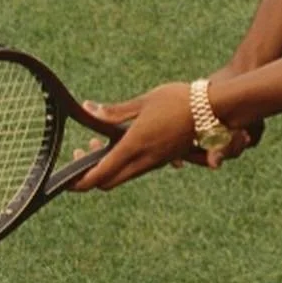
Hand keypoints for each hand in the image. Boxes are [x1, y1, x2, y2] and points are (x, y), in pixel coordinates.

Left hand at [66, 83, 260, 190]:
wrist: (214, 109)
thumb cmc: (179, 100)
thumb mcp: (143, 102)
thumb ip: (115, 112)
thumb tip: (89, 109)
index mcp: (135, 146)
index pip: (100, 174)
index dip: (80, 182)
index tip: (66, 180)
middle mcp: (144, 160)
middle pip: (109, 181)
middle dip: (91, 174)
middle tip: (82, 153)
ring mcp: (156, 162)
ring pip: (123, 175)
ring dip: (108, 166)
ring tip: (97, 144)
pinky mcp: (165, 159)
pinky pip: (138, 168)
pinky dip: (124, 162)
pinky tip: (121, 144)